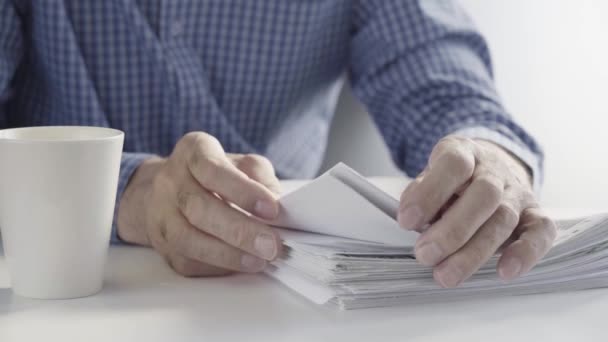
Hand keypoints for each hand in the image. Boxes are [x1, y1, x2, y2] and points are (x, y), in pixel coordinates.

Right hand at [117, 132, 282, 275]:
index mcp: (192, 152)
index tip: (272, 209)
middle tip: (271, 245)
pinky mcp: (161, 244)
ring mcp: (160, 214)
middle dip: (239, 230)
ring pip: (188, 239)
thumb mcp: (241, 163)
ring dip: (227, 254)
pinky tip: (240, 265)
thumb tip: (277, 205)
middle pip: (199, 208)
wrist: (169, 191)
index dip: (243, 191)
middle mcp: (170, 181)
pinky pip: (186, 260)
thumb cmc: (215, 175)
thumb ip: (260, 177)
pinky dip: (216, 266)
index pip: (213, 170)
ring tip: (259, 260)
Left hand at [398, 135, 555, 287]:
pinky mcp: (534, 214)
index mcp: (464, 152)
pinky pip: (540, 232)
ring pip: (504, 219)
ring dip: (474, 252)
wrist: (489, 168)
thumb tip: (412, 216)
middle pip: (483, 196)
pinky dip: (525, 253)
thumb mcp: (429, 175)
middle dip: (452, 230)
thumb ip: (420, 192)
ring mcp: (517, 192)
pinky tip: (504, 271)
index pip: (453, 164)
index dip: (430, 192)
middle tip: (425, 254)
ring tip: (446, 274)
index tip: (407, 220)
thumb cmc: (451, 180)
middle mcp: (495, 170)